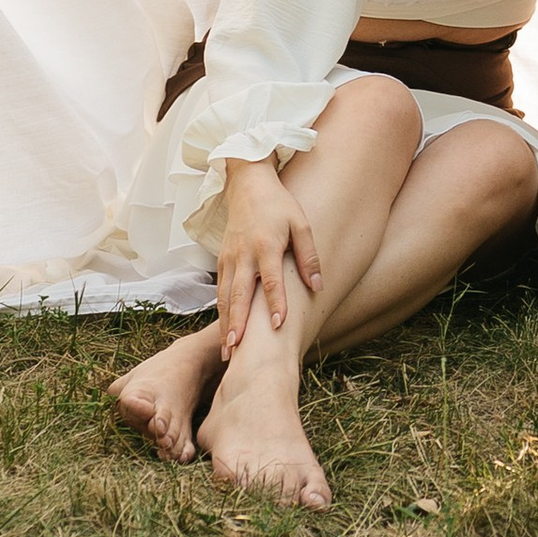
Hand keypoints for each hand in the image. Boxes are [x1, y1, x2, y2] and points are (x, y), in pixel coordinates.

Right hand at [216, 155, 319, 354]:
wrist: (248, 185)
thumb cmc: (278, 205)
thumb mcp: (301, 224)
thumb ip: (308, 256)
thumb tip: (318, 285)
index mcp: (266, 246)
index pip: (271, 280)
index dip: (276, 303)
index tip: (279, 326)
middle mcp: (244, 255)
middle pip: (239, 294)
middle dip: (237, 324)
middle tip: (236, 350)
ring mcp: (229, 258)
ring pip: (224, 297)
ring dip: (225, 325)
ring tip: (226, 351)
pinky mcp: (221, 260)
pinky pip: (219, 290)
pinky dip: (221, 313)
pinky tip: (224, 331)